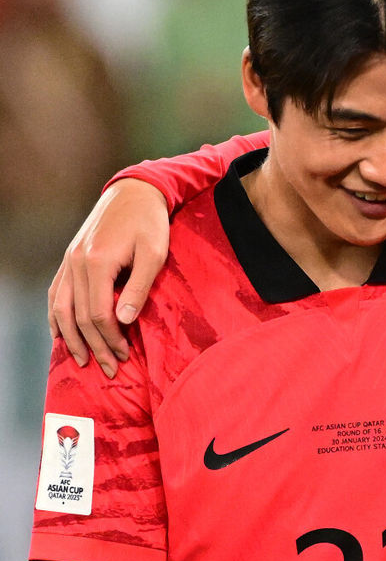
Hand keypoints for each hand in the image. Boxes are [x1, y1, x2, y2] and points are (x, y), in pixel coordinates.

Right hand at [48, 179, 170, 376]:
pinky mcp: (70, 257)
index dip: (110, 339)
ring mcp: (69, 260)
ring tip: (81, 360)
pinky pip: (56, 292)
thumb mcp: (154, 254)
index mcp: (97, 262)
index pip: (97, 314)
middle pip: (77, 316)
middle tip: (110, 368)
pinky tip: (60, 333)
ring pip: (59, 307)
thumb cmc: (150, 222)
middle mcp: (76, 263)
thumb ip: (139, 287)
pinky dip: (56, 316)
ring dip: (70, 337)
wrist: (134, 192)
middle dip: (94, 346)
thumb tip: (124, 320)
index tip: (125, 355)